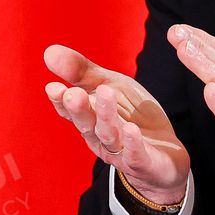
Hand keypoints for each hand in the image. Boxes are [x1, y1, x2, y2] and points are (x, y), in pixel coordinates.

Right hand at [42, 42, 189, 205]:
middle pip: (86, 124)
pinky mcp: (144, 163)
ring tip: (105, 93)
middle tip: (72, 94)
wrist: (166, 153)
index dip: (61, 101)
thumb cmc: (132, 116)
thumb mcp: (109, 86)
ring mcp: (120, 152)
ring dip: (106, 116)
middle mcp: (99, 138)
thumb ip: (82, 72)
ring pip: (109, 135)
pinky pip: (136, 155)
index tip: (53, 87)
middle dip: (78, 109)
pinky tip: (132, 129)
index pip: (70, 110)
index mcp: (89, 119)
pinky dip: (132, 143)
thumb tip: (49, 51)